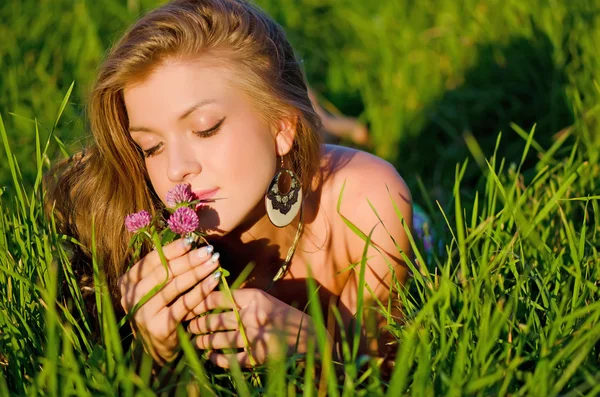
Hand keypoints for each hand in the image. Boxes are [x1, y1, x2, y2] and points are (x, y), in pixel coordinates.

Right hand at [118, 237, 221, 364]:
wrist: (158, 348)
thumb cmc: (161, 310)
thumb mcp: (156, 289)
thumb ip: (165, 268)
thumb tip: (188, 240)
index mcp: (127, 283)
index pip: (151, 261)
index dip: (172, 249)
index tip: (191, 240)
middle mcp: (131, 297)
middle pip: (164, 272)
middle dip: (189, 259)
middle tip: (208, 250)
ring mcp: (143, 313)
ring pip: (174, 286)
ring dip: (197, 271)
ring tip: (214, 262)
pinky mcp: (159, 327)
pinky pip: (184, 304)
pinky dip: (201, 290)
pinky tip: (214, 280)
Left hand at [186, 288, 315, 367]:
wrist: (309, 337)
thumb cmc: (284, 316)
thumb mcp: (265, 299)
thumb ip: (241, 299)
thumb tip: (211, 297)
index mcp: (254, 298)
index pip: (218, 297)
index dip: (200, 301)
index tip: (192, 305)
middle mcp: (252, 316)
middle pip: (214, 319)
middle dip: (198, 324)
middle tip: (191, 325)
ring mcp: (254, 337)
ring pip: (217, 340)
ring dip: (203, 341)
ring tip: (197, 340)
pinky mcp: (256, 356)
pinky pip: (228, 359)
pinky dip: (216, 359)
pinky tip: (210, 357)